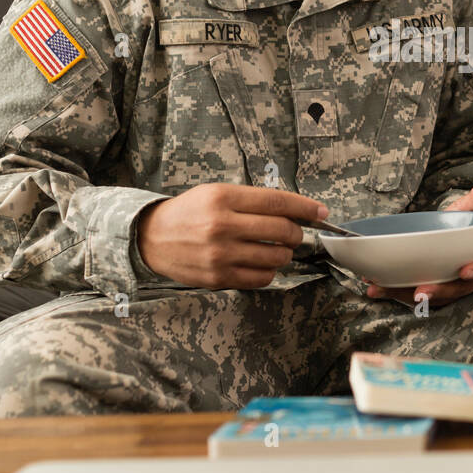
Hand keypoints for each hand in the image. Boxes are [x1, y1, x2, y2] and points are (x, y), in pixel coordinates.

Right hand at [136, 183, 327, 289]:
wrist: (151, 238)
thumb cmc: (189, 212)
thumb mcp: (216, 193)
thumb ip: (253, 201)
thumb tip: (295, 211)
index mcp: (223, 198)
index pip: (277, 202)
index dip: (305, 207)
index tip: (321, 212)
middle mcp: (222, 225)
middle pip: (282, 231)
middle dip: (296, 233)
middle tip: (292, 233)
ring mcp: (220, 254)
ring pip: (276, 258)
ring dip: (284, 254)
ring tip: (275, 249)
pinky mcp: (218, 278)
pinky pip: (261, 279)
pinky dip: (269, 272)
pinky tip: (261, 264)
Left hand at [365, 184, 472, 307]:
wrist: (445, 232)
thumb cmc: (461, 224)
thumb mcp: (469, 209)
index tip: (464, 271)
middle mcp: (467, 280)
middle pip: (455, 289)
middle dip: (437, 292)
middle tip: (421, 292)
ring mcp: (446, 287)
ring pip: (430, 296)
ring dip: (407, 295)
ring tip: (385, 289)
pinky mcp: (426, 289)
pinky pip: (410, 294)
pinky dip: (392, 292)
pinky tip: (375, 288)